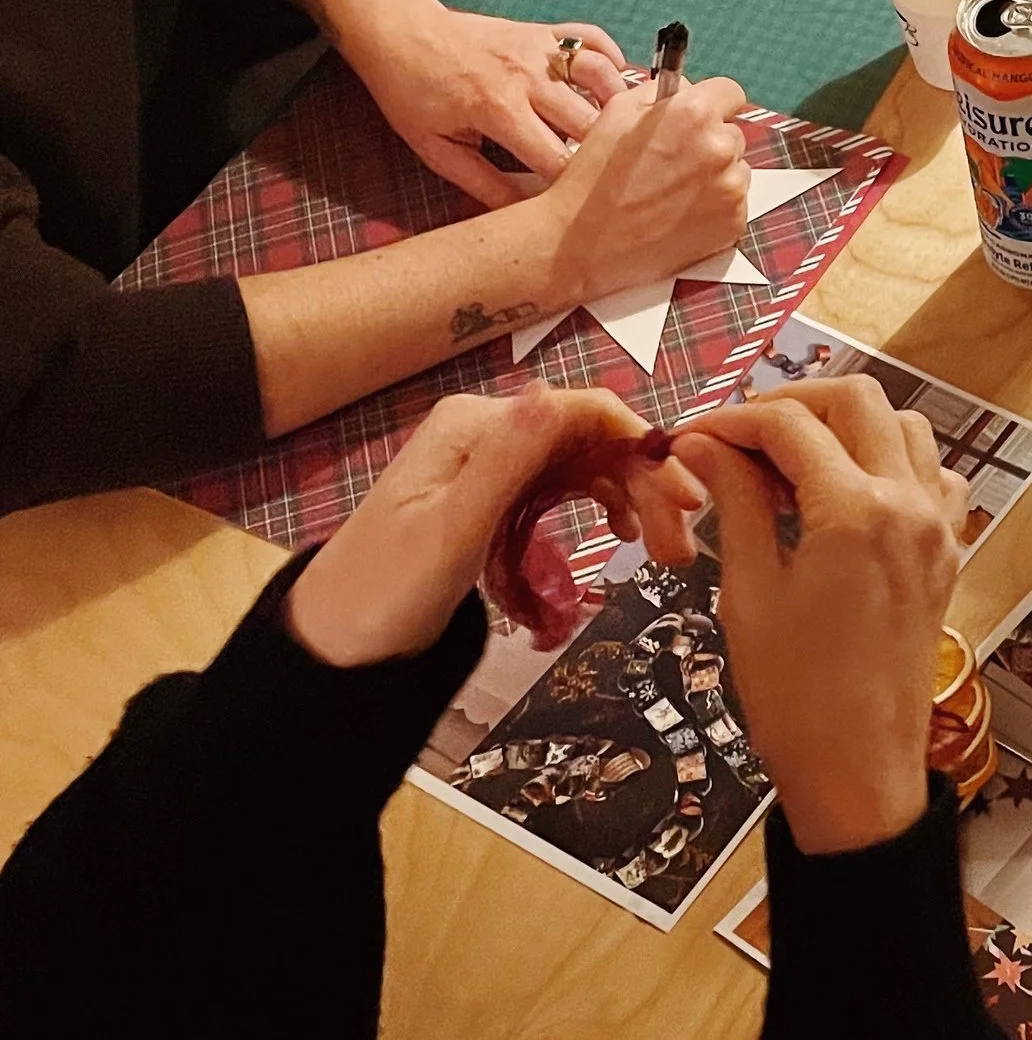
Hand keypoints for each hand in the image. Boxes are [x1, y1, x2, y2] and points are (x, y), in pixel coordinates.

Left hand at [287, 387, 703, 667]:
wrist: (337, 644)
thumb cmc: (384, 593)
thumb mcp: (450, 530)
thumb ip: (506, 463)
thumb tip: (554, 395)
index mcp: (475, 427)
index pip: (580, 412)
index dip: (641, 446)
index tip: (686, 495)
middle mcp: (487, 432)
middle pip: (591, 439)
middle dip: (645, 484)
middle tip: (682, 544)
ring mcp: (492, 463)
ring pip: (586, 465)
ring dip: (633, 500)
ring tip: (666, 552)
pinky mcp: (496, 495)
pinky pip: (565, 488)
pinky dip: (603, 507)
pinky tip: (624, 536)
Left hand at [350, 0, 631, 207]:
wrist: (399, 33)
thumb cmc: (413, 93)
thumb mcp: (437, 150)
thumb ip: (484, 185)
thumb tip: (525, 217)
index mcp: (500, 109)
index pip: (558, 158)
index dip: (572, 187)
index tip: (577, 202)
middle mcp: (528, 76)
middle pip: (591, 122)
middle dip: (602, 154)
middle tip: (602, 176)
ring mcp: (540, 48)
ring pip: (604, 77)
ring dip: (618, 107)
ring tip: (619, 135)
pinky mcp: (544, 31)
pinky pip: (594, 40)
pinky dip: (612, 62)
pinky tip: (613, 88)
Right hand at [534, 75, 752, 310]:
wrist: (585, 244)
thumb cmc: (595, 178)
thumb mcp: (617, 112)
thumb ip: (661, 92)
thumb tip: (687, 89)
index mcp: (693, 114)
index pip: (730, 92)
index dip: (711, 103)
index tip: (698, 117)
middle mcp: (719, 149)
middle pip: (732, 133)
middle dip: (709, 141)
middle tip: (672, 162)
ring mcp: (730, 189)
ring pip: (736, 169)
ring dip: (715, 175)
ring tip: (672, 191)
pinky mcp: (733, 223)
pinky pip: (735, 203)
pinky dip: (715, 206)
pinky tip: (679, 212)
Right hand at [674, 378, 969, 855]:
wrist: (858, 769)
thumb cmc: (794, 695)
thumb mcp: (749, 592)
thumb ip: (733, 502)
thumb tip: (701, 444)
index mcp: (855, 511)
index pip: (788, 426)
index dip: (732, 421)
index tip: (695, 437)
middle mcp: (909, 504)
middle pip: (856, 400)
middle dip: (793, 404)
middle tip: (740, 438)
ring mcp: (938, 526)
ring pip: (903, 427)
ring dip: (846, 427)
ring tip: (789, 466)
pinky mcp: (947, 552)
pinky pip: (933, 476)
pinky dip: (892, 463)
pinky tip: (846, 495)